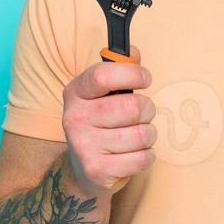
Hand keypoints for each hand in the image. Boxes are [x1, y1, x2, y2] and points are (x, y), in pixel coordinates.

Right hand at [61, 43, 155, 197]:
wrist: (82, 169)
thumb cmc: (100, 123)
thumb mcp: (103, 94)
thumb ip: (119, 69)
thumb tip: (134, 53)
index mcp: (75, 92)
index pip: (104, 76)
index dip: (132, 74)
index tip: (145, 79)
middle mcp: (74, 118)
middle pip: (132, 107)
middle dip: (147, 110)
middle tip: (142, 114)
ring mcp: (84, 146)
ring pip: (142, 134)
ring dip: (148, 135)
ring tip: (136, 136)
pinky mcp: (97, 170)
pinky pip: (142, 158)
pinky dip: (146, 156)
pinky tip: (134, 154)